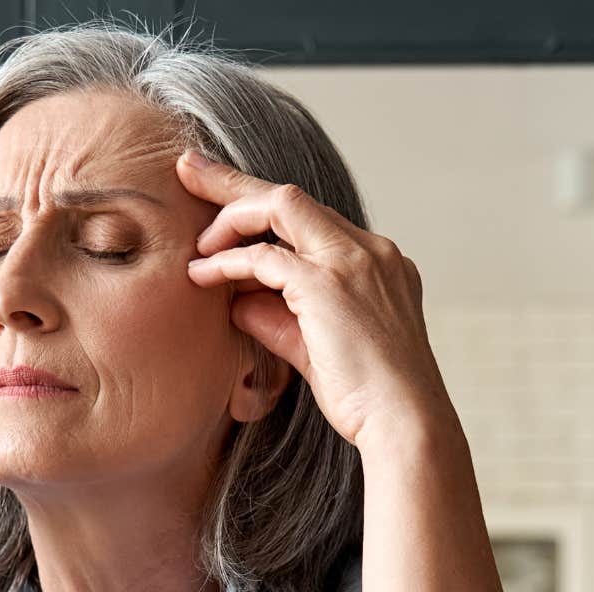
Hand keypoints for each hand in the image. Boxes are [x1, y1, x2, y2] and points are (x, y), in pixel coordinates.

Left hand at [176, 150, 453, 452]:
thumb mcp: (316, 350)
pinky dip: (229, 261)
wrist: (405, 424)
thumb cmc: (368, 399)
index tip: (222, 202)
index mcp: (377, 262)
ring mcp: (353, 261)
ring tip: (196, 244)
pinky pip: (264, 256)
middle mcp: (370, 250)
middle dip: (233, 180)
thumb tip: (236, 301)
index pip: (310, 218)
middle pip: (291, 195)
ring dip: (229, 218)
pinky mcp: (329, 283)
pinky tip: (202, 275)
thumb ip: (279, 319)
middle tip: (187, 166)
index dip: (262, 207)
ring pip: (279, 205)